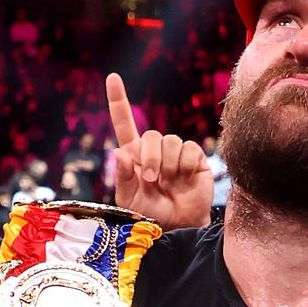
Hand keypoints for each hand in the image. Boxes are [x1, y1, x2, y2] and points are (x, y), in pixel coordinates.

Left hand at [107, 74, 211, 229]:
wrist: (179, 228)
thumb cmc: (151, 215)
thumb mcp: (130, 199)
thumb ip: (123, 177)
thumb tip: (118, 153)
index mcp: (134, 156)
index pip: (125, 123)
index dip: (118, 100)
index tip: (112, 78)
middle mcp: (155, 150)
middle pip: (151, 136)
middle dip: (149, 158)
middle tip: (151, 179)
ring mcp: (176, 153)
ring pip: (170, 141)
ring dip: (167, 163)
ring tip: (168, 182)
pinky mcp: (195, 159)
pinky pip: (189, 149)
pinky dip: (184, 165)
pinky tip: (185, 179)